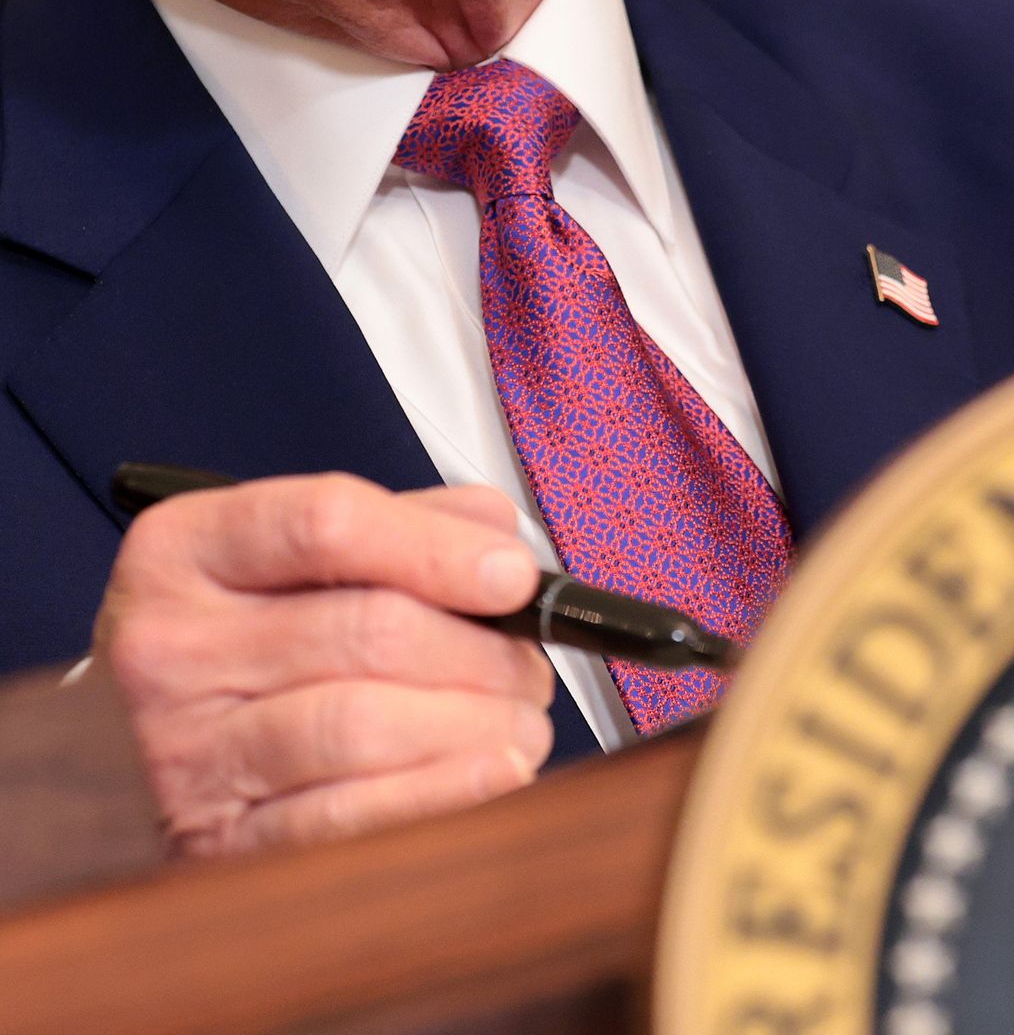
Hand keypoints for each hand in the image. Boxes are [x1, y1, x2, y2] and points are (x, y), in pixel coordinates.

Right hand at [93, 473, 552, 856]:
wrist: (130, 751)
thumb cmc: (245, 636)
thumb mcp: (295, 554)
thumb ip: (407, 524)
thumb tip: (502, 549)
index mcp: (184, 549)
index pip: (326, 523)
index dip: (439, 548)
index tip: (514, 577)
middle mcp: (168, 647)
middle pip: (365, 630)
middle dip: (481, 649)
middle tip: (530, 664)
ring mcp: (182, 752)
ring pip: (364, 724)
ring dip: (475, 724)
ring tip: (519, 720)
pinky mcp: (212, 843)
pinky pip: (347, 819)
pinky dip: (441, 795)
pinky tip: (490, 774)